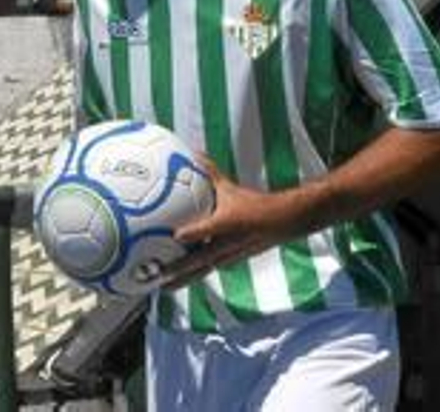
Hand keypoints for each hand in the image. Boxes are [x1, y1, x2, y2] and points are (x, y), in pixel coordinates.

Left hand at [165, 163, 303, 289]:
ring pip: (202, 271)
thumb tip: (194, 153)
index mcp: (227, 224)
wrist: (282, 225)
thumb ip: (209, 172)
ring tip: (163, 287)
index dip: (193, 232)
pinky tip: (179, 278)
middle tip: (157, 277)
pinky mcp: (229, 262)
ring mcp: (229, 256)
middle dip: (177, 270)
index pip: (209, 229)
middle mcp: (227, 244)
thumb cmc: (254, 205)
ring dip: (183, 279)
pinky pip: (207, 269)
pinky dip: (192, 274)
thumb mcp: (230, 188)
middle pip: (199, 261)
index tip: (175, 236)